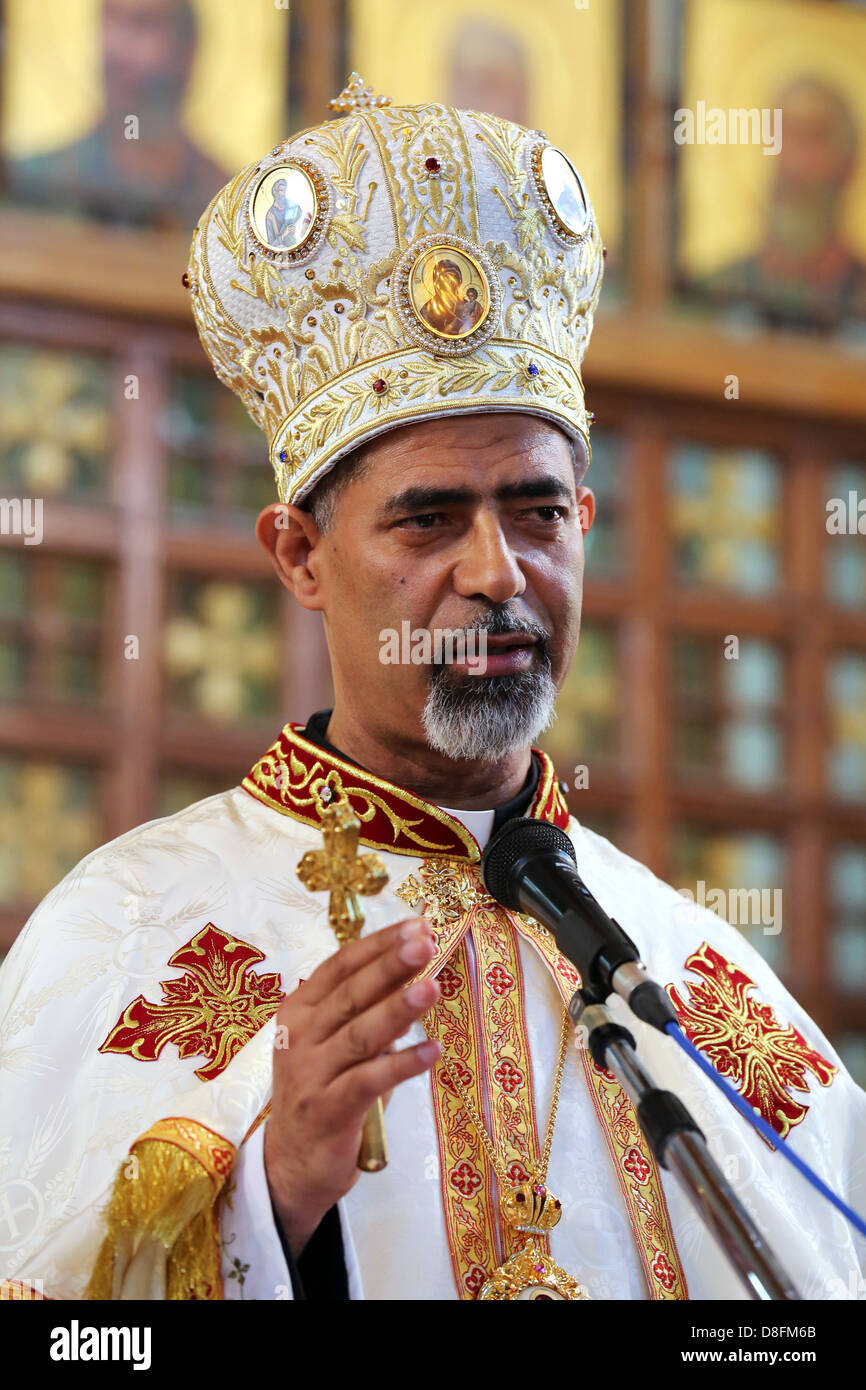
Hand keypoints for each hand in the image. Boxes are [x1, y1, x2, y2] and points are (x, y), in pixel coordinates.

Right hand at [264, 916, 440, 1255]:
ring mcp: (310, 1073)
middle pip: (350, 993)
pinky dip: (402, 1064)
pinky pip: (369, 1080)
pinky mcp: (327, 1109)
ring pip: (359, 1033)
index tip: (417, 925)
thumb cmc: (322, 1090)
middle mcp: (299, 1036)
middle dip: (390, 965)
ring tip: (432, 988)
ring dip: (397, 1008)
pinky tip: (431, 1051)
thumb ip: (368, 1010)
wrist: (291, 1162)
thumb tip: (415, 971)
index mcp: (299, 1010)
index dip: (379, 944)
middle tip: (425, 943)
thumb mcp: (338, 1043)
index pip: (340, 966)